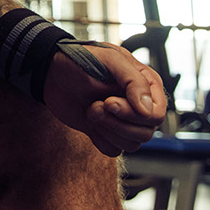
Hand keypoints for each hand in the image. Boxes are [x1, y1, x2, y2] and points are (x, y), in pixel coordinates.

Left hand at [41, 42, 165, 156]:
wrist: (52, 72)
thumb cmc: (80, 59)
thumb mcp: (109, 59)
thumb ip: (133, 81)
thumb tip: (147, 110)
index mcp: (146, 84)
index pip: (157, 115)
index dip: (135, 114)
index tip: (110, 101)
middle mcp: (138, 104)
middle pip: (145, 133)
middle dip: (117, 122)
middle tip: (97, 104)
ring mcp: (123, 120)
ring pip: (132, 144)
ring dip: (107, 130)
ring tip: (91, 109)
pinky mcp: (107, 132)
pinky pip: (114, 150)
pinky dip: (100, 139)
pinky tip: (89, 120)